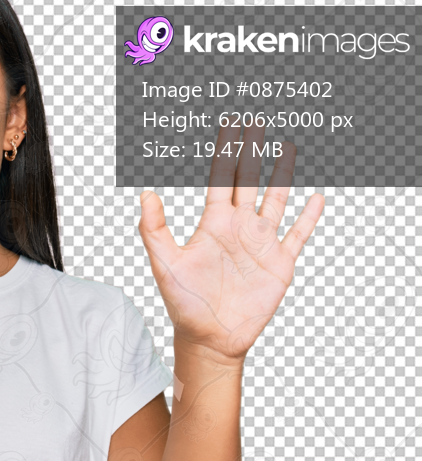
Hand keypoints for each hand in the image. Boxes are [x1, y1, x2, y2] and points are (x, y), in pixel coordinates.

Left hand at [137, 122, 324, 365]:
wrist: (209, 338)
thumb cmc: (183, 303)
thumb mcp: (164, 264)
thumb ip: (153, 229)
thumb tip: (144, 194)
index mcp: (213, 224)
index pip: (221, 179)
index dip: (226, 152)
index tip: (229, 125)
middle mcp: (238, 228)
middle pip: (249, 181)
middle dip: (252, 152)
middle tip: (255, 122)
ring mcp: (260, 244)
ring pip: (275, 200)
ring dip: (282, 175)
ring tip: (287, 147)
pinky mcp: (279, 263)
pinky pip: (297, 235)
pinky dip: (307, 217)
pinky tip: (316, 197)